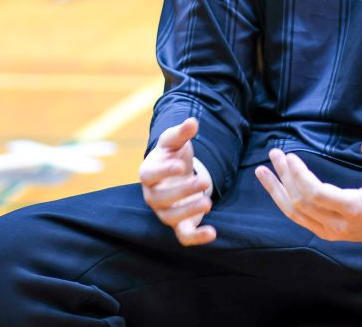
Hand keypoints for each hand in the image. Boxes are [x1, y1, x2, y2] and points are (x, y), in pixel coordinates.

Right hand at [138, 117, 215, 245]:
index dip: (163, 171)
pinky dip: (197, 238)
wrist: (177, 173)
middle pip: (161, 198)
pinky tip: (212, 233)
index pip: (149, 175)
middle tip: (204, 181)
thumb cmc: (173, 155)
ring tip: (208, 203)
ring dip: (189, 211)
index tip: (180, 166)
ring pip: (171, 218)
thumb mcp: (175, 142)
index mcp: (148, 173)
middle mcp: (153, 195)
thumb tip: (192, 122)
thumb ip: (182, 133)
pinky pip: (184, 236)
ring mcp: (165, 212)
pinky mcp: (180, 224)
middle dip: (182, 191)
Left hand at [254, 135, 361, 242]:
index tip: (290, 157)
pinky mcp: (324, 233)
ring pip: (294, 212)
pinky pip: (298, 218)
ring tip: (263, 170)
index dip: (300, 176)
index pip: (316, 194)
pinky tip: (274, 186)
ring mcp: (329, 232)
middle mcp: (337, 224)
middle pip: (301, 201)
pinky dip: (283, 201)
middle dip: (285, 177)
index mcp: (353, 209)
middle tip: (276, 154)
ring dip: (277, 189)